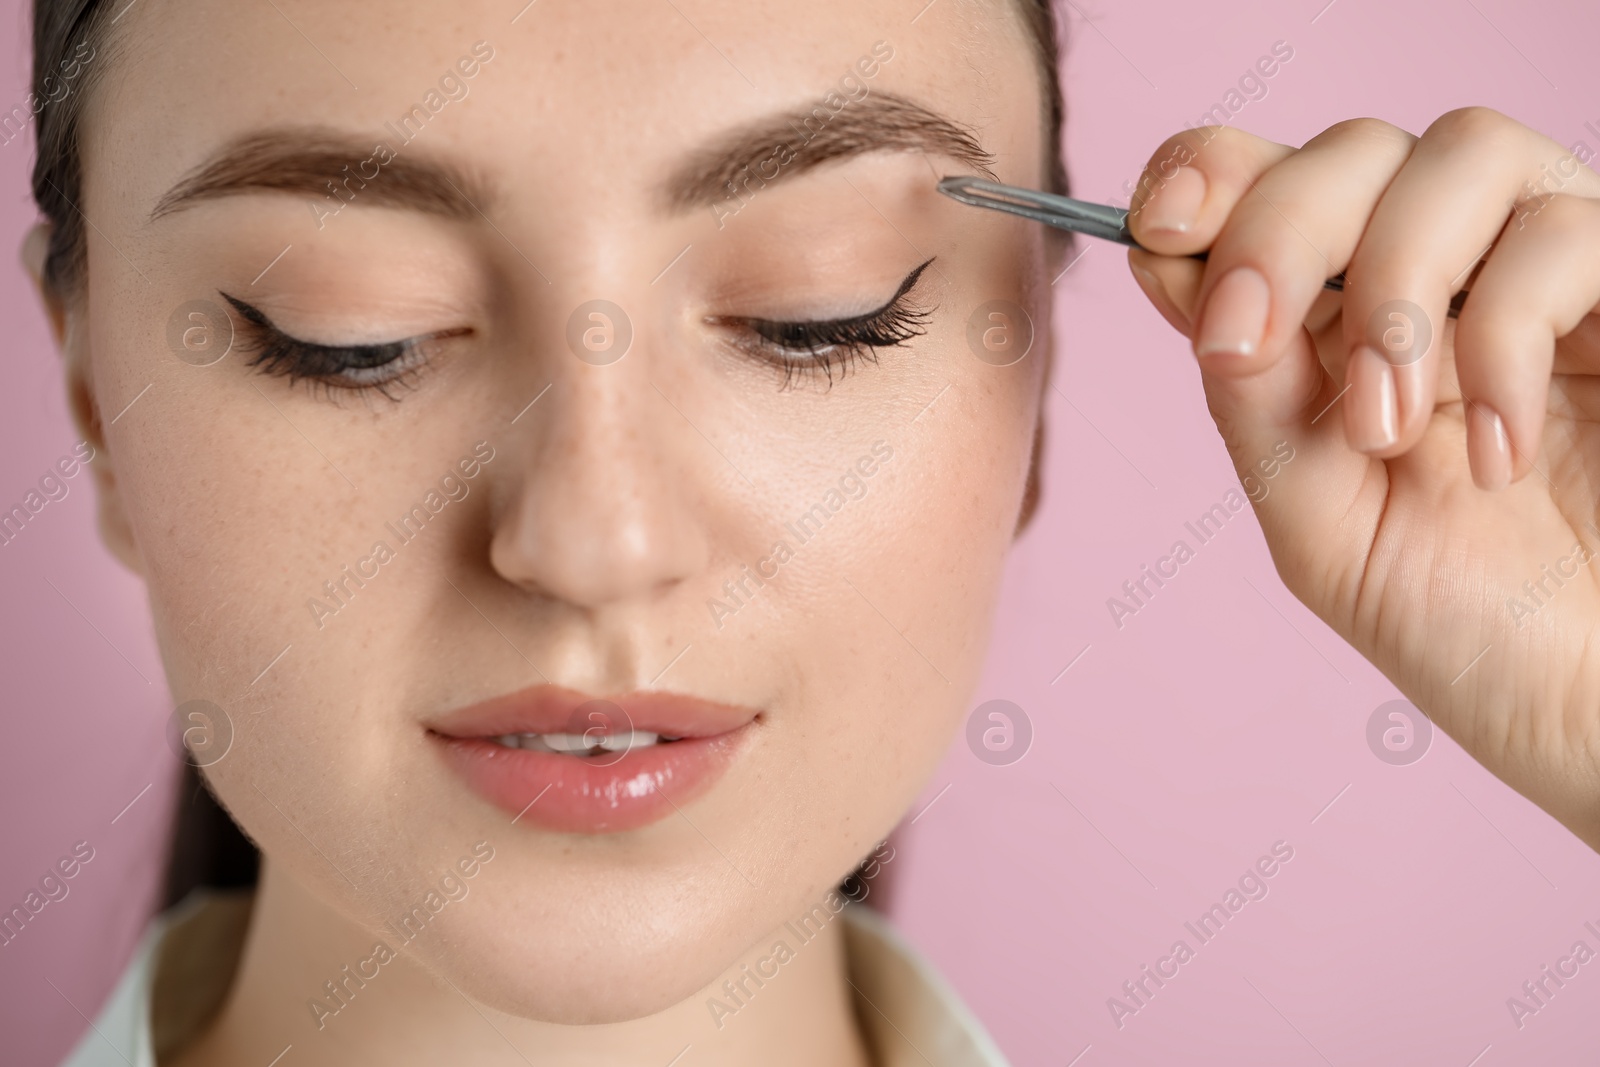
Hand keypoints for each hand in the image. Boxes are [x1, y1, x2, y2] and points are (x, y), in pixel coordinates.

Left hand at [1124, 109, 1599, 850]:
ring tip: (1391, 433)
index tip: (1159, 226)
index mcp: (1337, 321)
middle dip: (1280, 231)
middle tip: (1253, 345)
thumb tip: (1170, 266)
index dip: (1206, 176)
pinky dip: (1503, 338)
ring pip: (1457, 154)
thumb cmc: (1466, 621)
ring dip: (1394, 290)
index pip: (1264, 185)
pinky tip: (1498, 453)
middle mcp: (1437, 276)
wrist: (1588, 694)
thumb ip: (1250, 392)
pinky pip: (1562, 234)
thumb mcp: (1316, 513)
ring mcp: (1539, 272)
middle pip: (1349, 150)